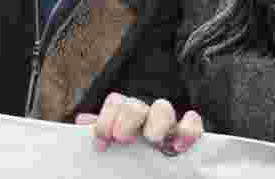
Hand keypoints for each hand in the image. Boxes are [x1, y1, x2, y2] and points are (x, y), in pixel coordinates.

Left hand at [75, 93, 203, 155]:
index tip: (101, 142)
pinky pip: (192, 122)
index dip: (105, 120)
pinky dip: (187, 130)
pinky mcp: (187, 133)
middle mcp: (145, 115)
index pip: (114, 103)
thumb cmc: (130, 156)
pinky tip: (178, 147)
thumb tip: (82, 121)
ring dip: (157, 122)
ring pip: (163, 108)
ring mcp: (167, 122)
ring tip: (153, 140)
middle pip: (135, 104)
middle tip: (122, 138)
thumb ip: (100, 131)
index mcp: (124, 115)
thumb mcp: (113, 143)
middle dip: (127, 119)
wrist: (150, 172)